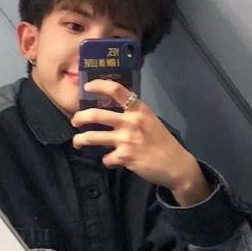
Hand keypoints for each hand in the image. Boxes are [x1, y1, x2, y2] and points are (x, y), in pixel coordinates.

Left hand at [71, 79, 210, 205]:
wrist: (176, 165)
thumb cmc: (162, 141)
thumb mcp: (150, 120)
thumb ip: (132, 114)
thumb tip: (110, 111)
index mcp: (139, 109)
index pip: (117, 90)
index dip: (99, 85)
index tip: (87, 86)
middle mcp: (131, 122)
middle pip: (96, 115)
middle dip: (79, 117)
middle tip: (75, 121)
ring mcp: (127, 140)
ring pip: (92, 137)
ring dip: (80, 140)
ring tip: (78, 142)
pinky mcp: (125, 157)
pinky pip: (105, 158)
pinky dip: (106, 160)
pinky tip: (112, 161)